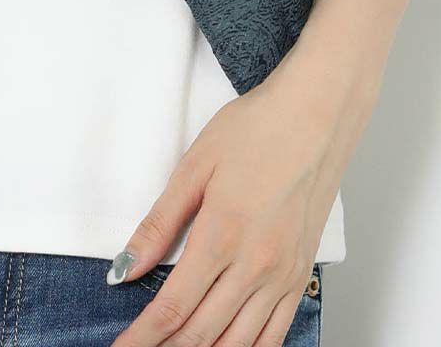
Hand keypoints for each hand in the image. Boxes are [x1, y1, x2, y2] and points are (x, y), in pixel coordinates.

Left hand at [106, 44, 376, 345]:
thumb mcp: (195, 166)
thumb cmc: (256, 130)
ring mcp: (282, 276)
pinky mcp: (301, 277)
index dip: (143, 337)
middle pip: (201, 333)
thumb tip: (124, 268)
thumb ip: (159, 224)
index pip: (173, 307)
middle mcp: (255, 266)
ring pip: (238, 343)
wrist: (316, 115)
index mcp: (221, 235)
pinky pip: (275, 336)